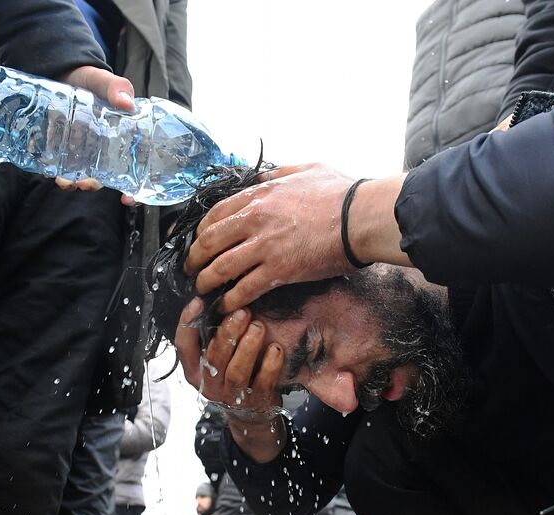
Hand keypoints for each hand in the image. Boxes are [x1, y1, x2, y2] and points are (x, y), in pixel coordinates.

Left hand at [53, 65, 137, 200]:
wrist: (62, 71)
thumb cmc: (89, 79)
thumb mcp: (103, 81)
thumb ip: (116, 88)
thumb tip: (127, 103)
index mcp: (117, 139)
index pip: (130, 170)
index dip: (132, 189)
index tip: (128, 199)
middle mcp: (99, 149)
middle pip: (102, 177)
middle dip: (93, 185)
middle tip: (85, 185)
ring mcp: (78, 149)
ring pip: (78, 174)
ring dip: (71, 182)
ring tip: (63, 181)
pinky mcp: (57, 145)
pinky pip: (56, 164)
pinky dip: (52, 171)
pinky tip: (48, 170)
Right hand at [173, 298, 287, 463]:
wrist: (251, 414)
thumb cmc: (232, 375)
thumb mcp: (216, 358)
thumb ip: (212, 335)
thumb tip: (218, 299)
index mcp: (195, 370)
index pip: (183, 346)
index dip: (188, 323)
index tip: (199, 301)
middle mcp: (210, 384)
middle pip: (214, 356)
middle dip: (228, 331)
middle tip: (242, 311)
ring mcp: (232, 396)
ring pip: (237, 371)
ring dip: (248, 347)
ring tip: (259, 327)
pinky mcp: (256, 402)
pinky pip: (262, 382)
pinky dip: (270, 365)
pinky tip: (276, 348)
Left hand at [185, 164, 356, 312]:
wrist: (360, 217)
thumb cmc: (341, 193)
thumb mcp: (306, 169)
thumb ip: (280, 174)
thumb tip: (265, 178)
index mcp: (258, 196)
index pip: (214, 214)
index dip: (200, 232)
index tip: (198, 242)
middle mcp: (254, 220)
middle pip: (209, 242)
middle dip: (195, 259)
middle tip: (192, 270)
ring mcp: (264, 247)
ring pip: (220, 268)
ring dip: (206, 282)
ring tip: (203, 291)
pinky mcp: (278, 271)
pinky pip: (243, 289)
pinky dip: (230, 301)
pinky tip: (225, 307)